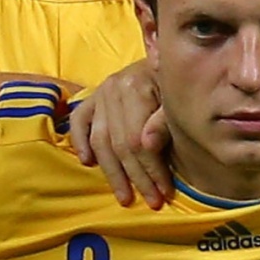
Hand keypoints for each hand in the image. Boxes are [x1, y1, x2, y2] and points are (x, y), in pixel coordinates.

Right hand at [68, 62, 171, 208]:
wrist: (171, 58)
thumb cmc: (180, 83)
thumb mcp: (180, 100)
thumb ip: (165, 122)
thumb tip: (147, 146)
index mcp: (135, 86)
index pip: (137, 140)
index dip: (150, 169)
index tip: (164, 192)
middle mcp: (113, 88)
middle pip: (119, 144)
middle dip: (136, 177)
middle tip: (151, 202)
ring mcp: (100, 93)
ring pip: (100, 140)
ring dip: (112, 172)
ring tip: (124, 197)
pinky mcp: (92, 97)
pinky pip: (79, 122)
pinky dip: (80, 142)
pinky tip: (88, 163)